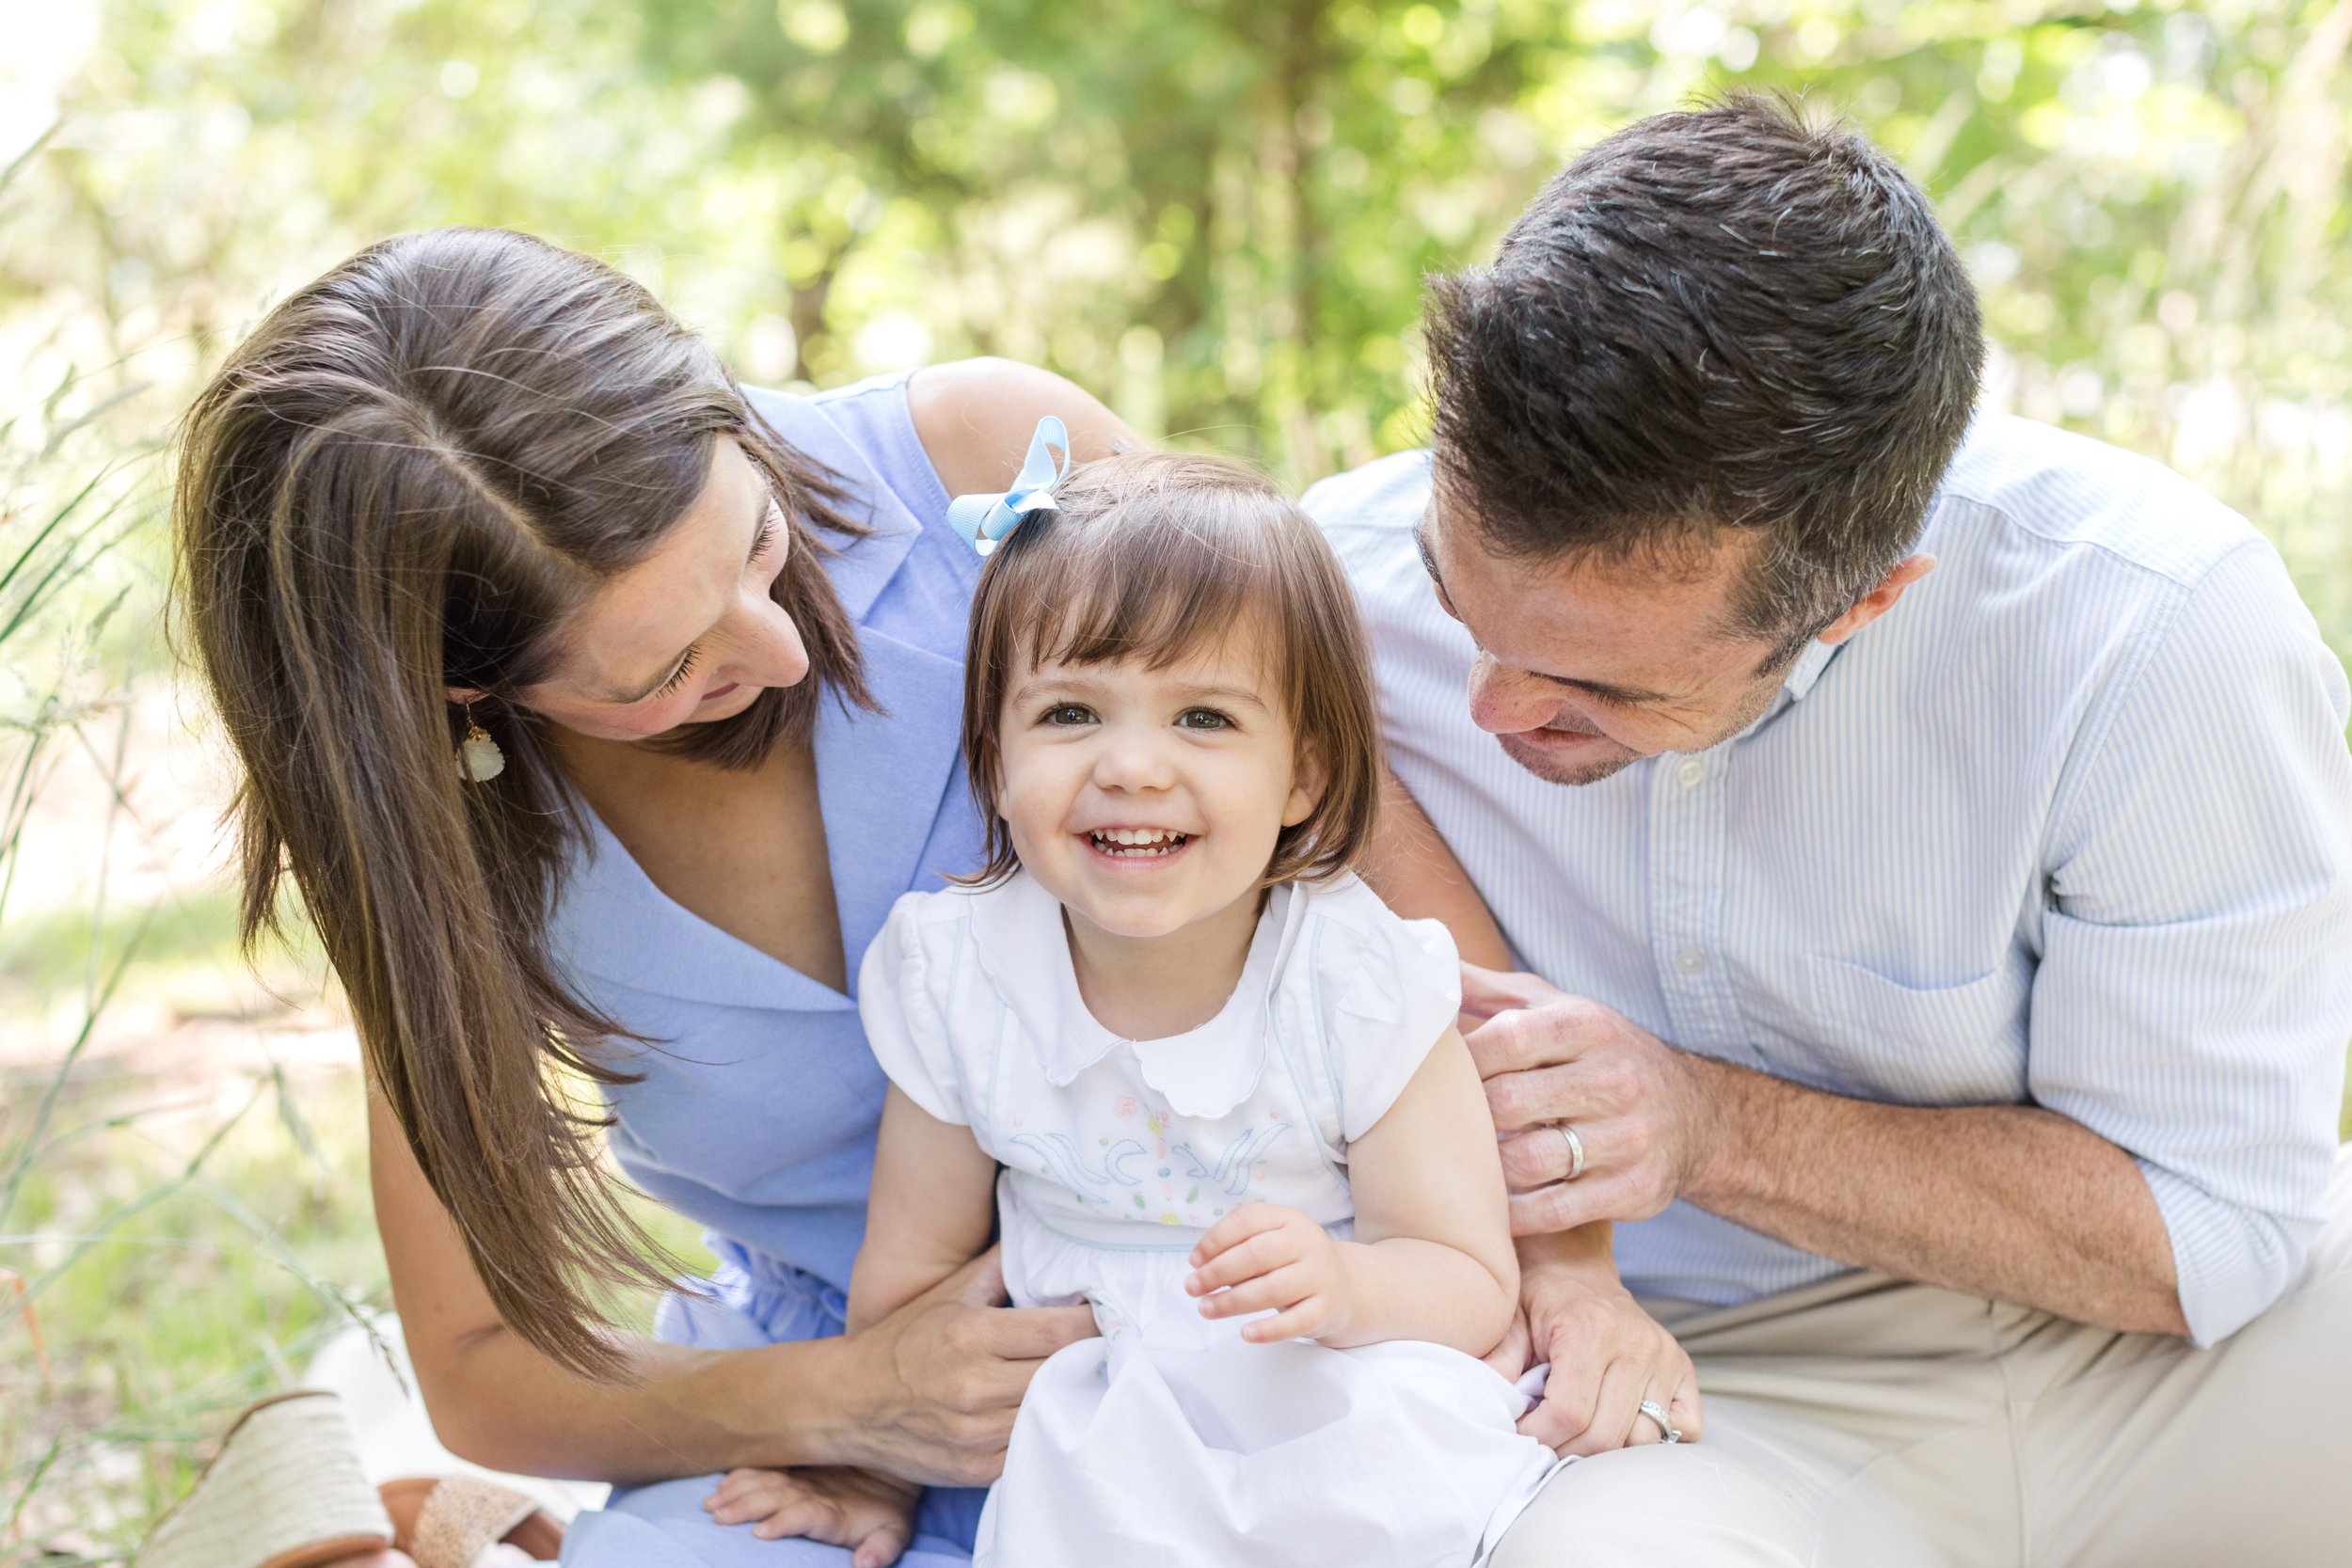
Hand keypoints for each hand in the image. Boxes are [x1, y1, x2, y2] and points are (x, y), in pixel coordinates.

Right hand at [705, 1466, 917, 1567]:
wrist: (891, 1466)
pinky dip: (742, 1474)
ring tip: (711, 1503)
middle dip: (746, 1506)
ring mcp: (802, 1478)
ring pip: (765, 1481)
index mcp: (834, 1510)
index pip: (806, 1514)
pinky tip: (721, 1482)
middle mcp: (813, 1491)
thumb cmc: (888, 1510)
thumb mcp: (895, 1531)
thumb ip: (882, 1549)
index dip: (785, 1522)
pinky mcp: (795, 1469)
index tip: (760, 1532)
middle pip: (775, 1496)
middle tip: (717, 1517)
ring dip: (737, 1491)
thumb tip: (865, 1566)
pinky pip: (765, 1467)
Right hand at [843, 1247, 1096, 1485]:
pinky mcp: (974, 1471)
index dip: (1094, 1324)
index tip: (1110, 1316)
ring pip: (1053, 1415)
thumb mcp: (947, 1293)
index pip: (1060, 1332)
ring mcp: (975, 1435)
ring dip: (1075, 1398)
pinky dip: (1047, 1431)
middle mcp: (974, 1386)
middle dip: (1093, 1359)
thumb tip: (1045, 1237)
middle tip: (1113, 1347)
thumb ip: (998, 1266)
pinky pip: (1031, 1450)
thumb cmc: (903, 1341)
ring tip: (1089, 1380)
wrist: (846, 1404)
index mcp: (971, 1335)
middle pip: (1064, 1373)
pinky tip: (1054, 1414)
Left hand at [1185, 1203, 1353, 1342]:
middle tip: (1192, 1288)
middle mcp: (1307, 1242)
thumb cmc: (1291, 1261)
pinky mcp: (1326, 1308)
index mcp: (1289, 1218)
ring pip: (1272, 1289)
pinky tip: (1245, 1334)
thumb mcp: (1271, 1241)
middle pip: (1256, 1254)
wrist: (1344, 1286)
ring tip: (1206, 1309)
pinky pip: (1295, 1322)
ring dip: (1232, 1302)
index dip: (1215, 1239)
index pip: (1248, 1219)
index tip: (1193, 1261)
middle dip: (1217, 1272)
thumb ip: (1239, 1247)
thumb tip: (1201, 1268)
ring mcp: (1319, 1276)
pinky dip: (1269, 1330)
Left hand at [1461, 963, 1719, 1233]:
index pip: (1506, 1040)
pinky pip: (1553, 1211)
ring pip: (1526, 1162)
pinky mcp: (1634, 1190)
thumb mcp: (1556, 1009)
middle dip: (1467, 1119)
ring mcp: (1627, 1138)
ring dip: (1486, 1169)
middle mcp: (1614, 1079)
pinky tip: (1493, 1205)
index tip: (1437, 1078)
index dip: (1461, 1063)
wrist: (1694, 1114)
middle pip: (1508, 1105)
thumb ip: (1488, 991)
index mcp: (1588, 1025)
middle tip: (1441, 1128)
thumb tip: (1419, 965)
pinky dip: (1512, 1213)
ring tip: (1467, 1163)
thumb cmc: (1600, 1056)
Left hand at [1503, 1230, 1702, 1456]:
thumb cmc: (1539, 1295)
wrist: (1574, 1263)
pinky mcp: (1684, 1368)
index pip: (1570, 1413)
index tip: (1519, 1434)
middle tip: (1543, 1440)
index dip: (1539, 1436)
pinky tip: (1621, 1421)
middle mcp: (1637, 1342)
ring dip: (1606, 1449)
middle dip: (1566, 1450)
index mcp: (1591, 1328)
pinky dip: (1655, 1436)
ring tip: (1576, 1430)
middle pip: (1606, 1435)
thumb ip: (1498, 1359)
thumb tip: (1487, 1404)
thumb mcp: (1510, 1319)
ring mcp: (1666, 1356)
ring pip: (1642, 1439)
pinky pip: (1685, 1428)